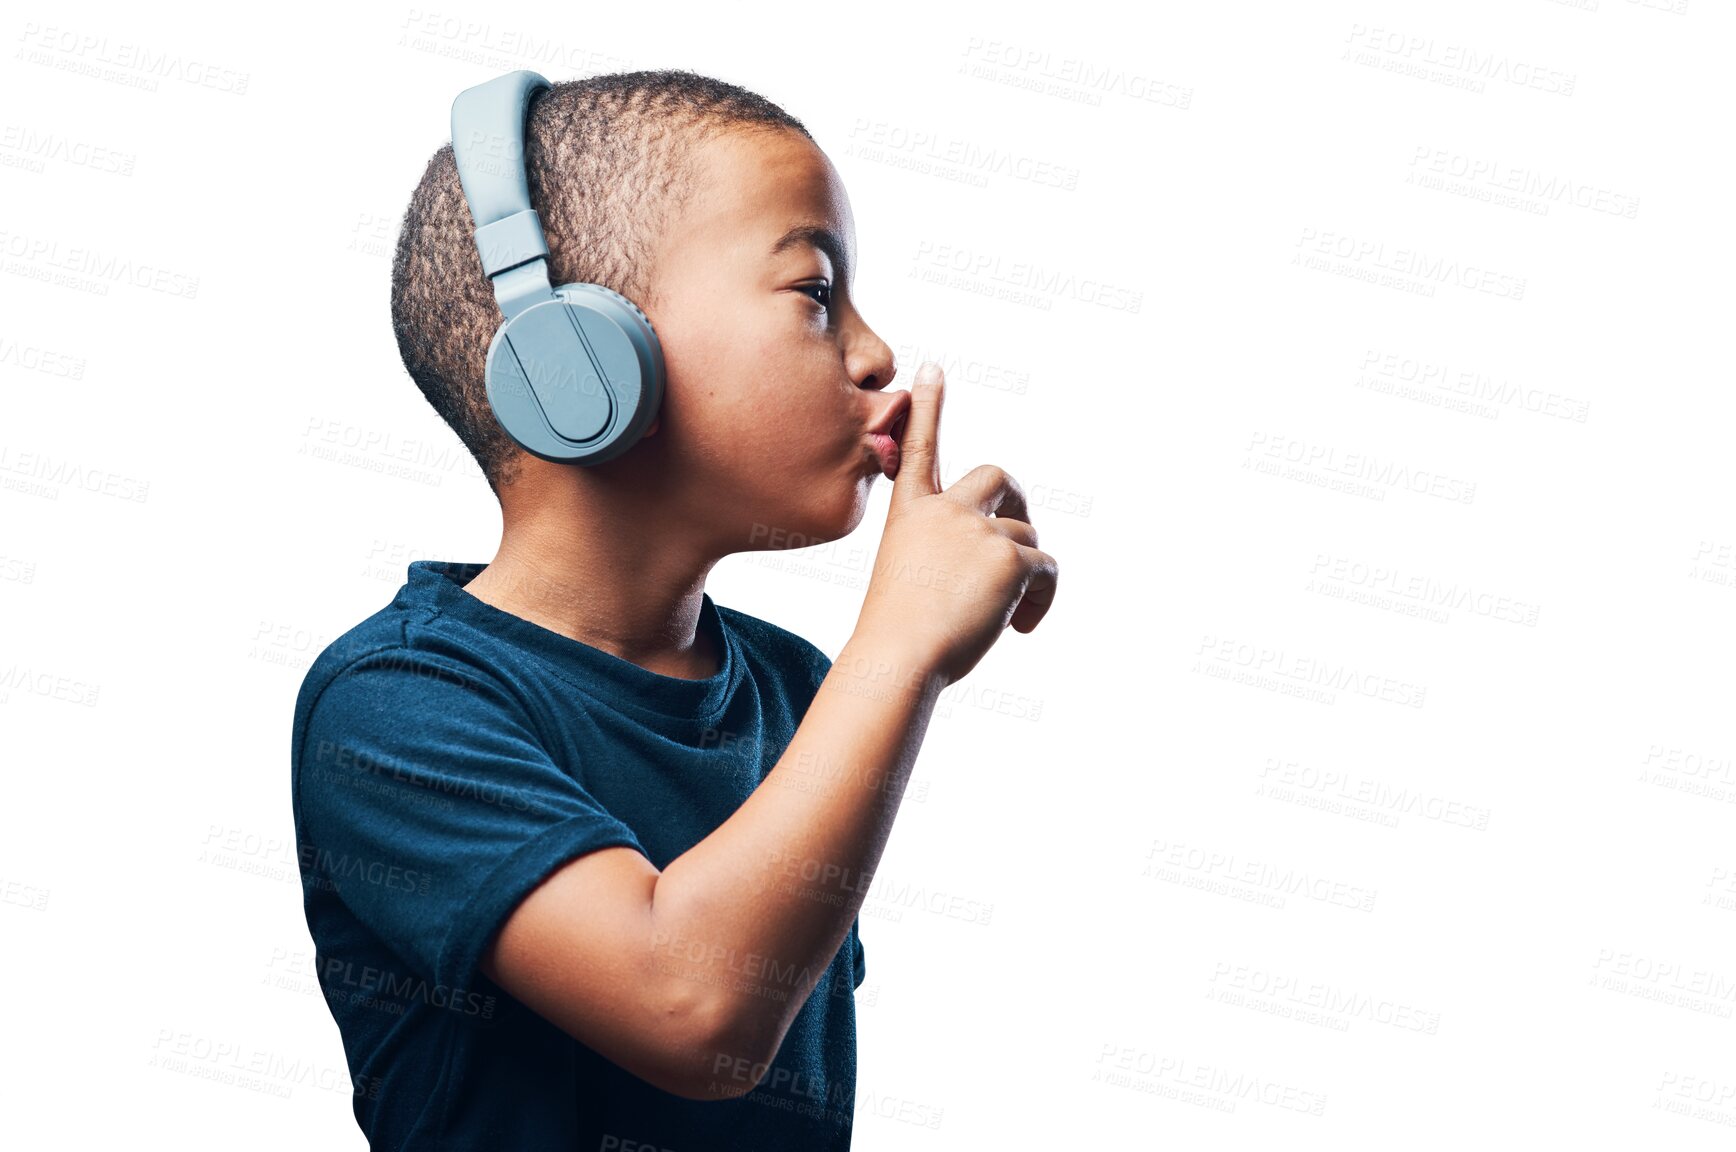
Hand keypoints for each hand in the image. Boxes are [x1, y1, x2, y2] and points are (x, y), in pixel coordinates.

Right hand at [854, 362, 1058, 687]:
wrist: (898, 657)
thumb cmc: (897, 636)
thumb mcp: (910, 581)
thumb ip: (944, 557)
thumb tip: (1002, 562)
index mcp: (910, 514)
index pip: (920, 447)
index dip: (928, 407)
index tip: (933, 369)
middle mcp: (943, 511)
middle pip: (997, 477)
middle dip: (1017, 503)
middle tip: (1017, 545)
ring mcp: (977, 529)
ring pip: (1027, 537)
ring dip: (1026, 575)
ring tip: (1005, 616)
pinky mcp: (1009, 556)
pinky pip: (1047, 568)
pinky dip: (1043, 600)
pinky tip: (1021, 627)